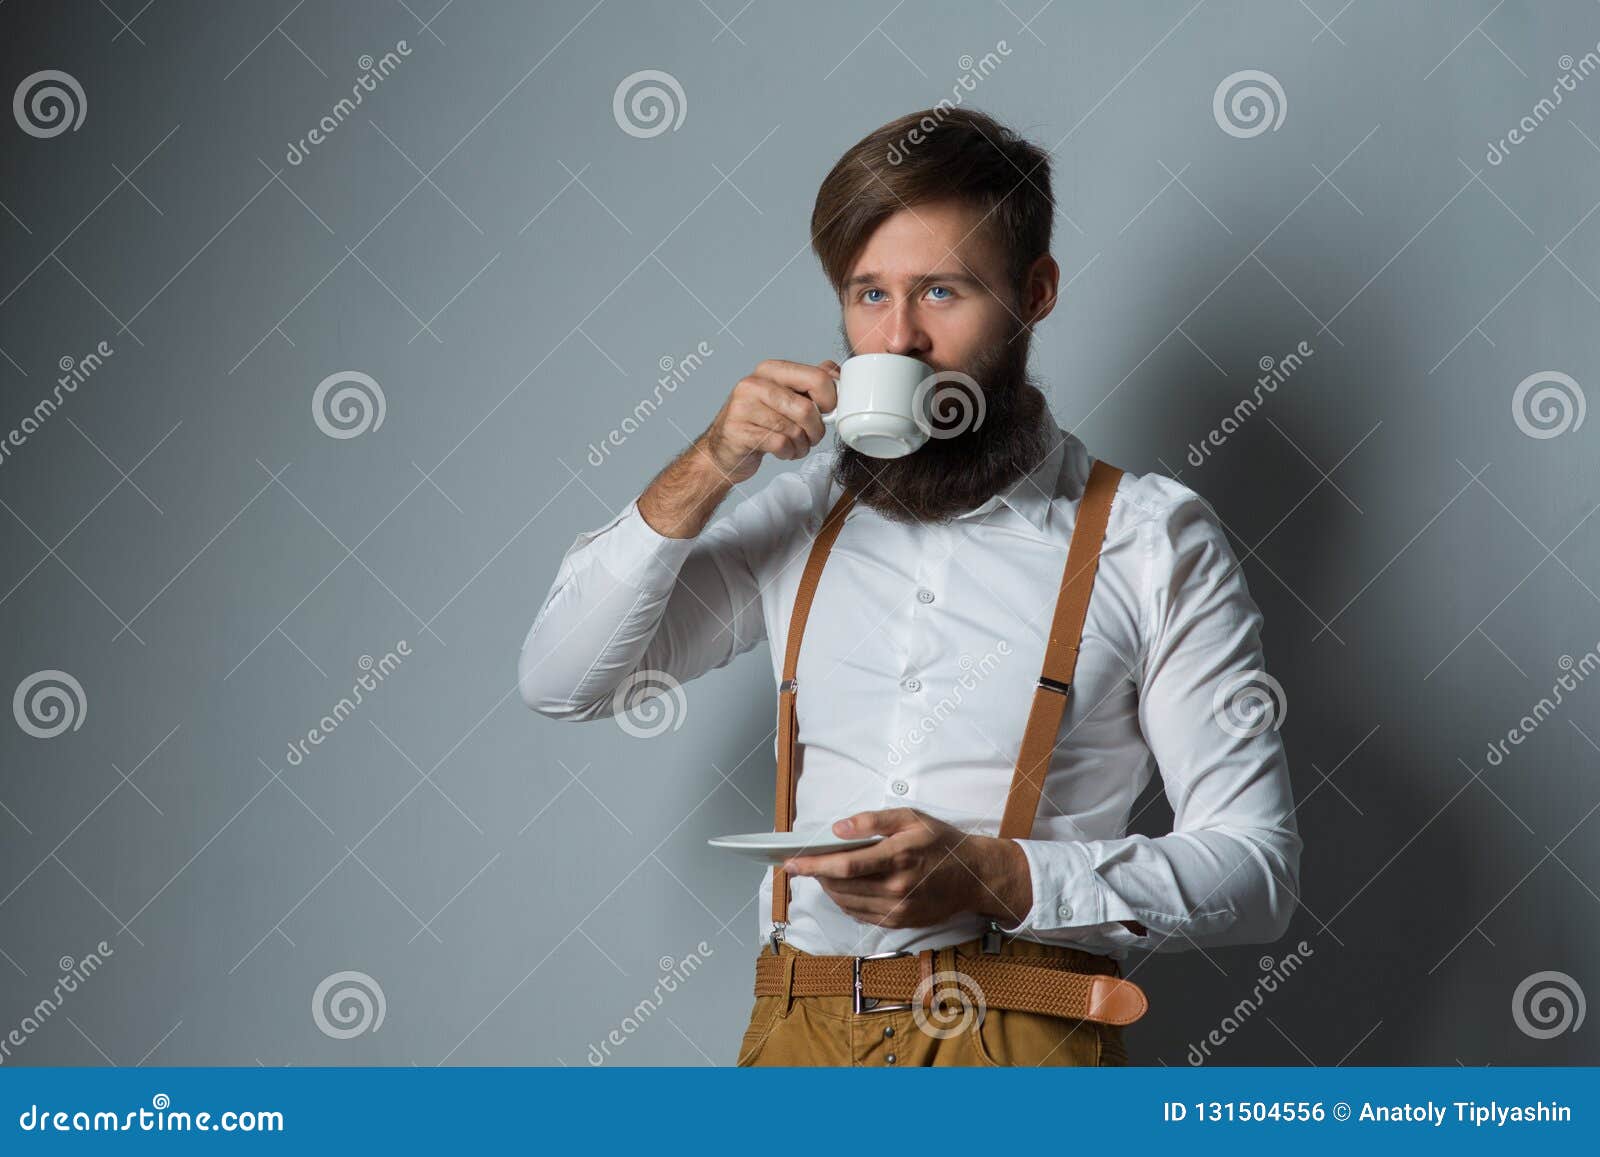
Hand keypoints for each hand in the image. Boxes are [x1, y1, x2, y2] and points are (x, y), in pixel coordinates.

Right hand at [700, 359, 839, 482]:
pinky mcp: (739, 432)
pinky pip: (780, 444)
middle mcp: (754, 384)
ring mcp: (743, 407)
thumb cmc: (758, 422)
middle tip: (813, 435)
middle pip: (806, 408)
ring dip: (802, 444)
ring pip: (794, 429)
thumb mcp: (784, 395)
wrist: (722, 449)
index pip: (816, 377)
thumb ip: (809, 382)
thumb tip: (837, 374)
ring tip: (795, 445)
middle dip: (816, 429)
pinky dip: (788, 452)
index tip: (828, 411)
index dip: (831, 399)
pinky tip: (783, 451)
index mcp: (770, 369)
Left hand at [783, 808, 1032, 928]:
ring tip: (823, 872)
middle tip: (804, 862)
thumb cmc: (942, 842)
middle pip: (841, 886)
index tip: (791, 862)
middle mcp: (897, 889)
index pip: (845, 865)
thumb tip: (838, 829)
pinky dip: (845, 901)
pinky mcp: (899, 923)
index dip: (813, 864)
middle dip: (816, 875)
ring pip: (847, 903)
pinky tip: (843, 887)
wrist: (974, 877)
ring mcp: (898, 910)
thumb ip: (873, 821)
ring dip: (828, 888)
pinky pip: (860, 915)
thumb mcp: (911, 818)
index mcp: (899, 858)